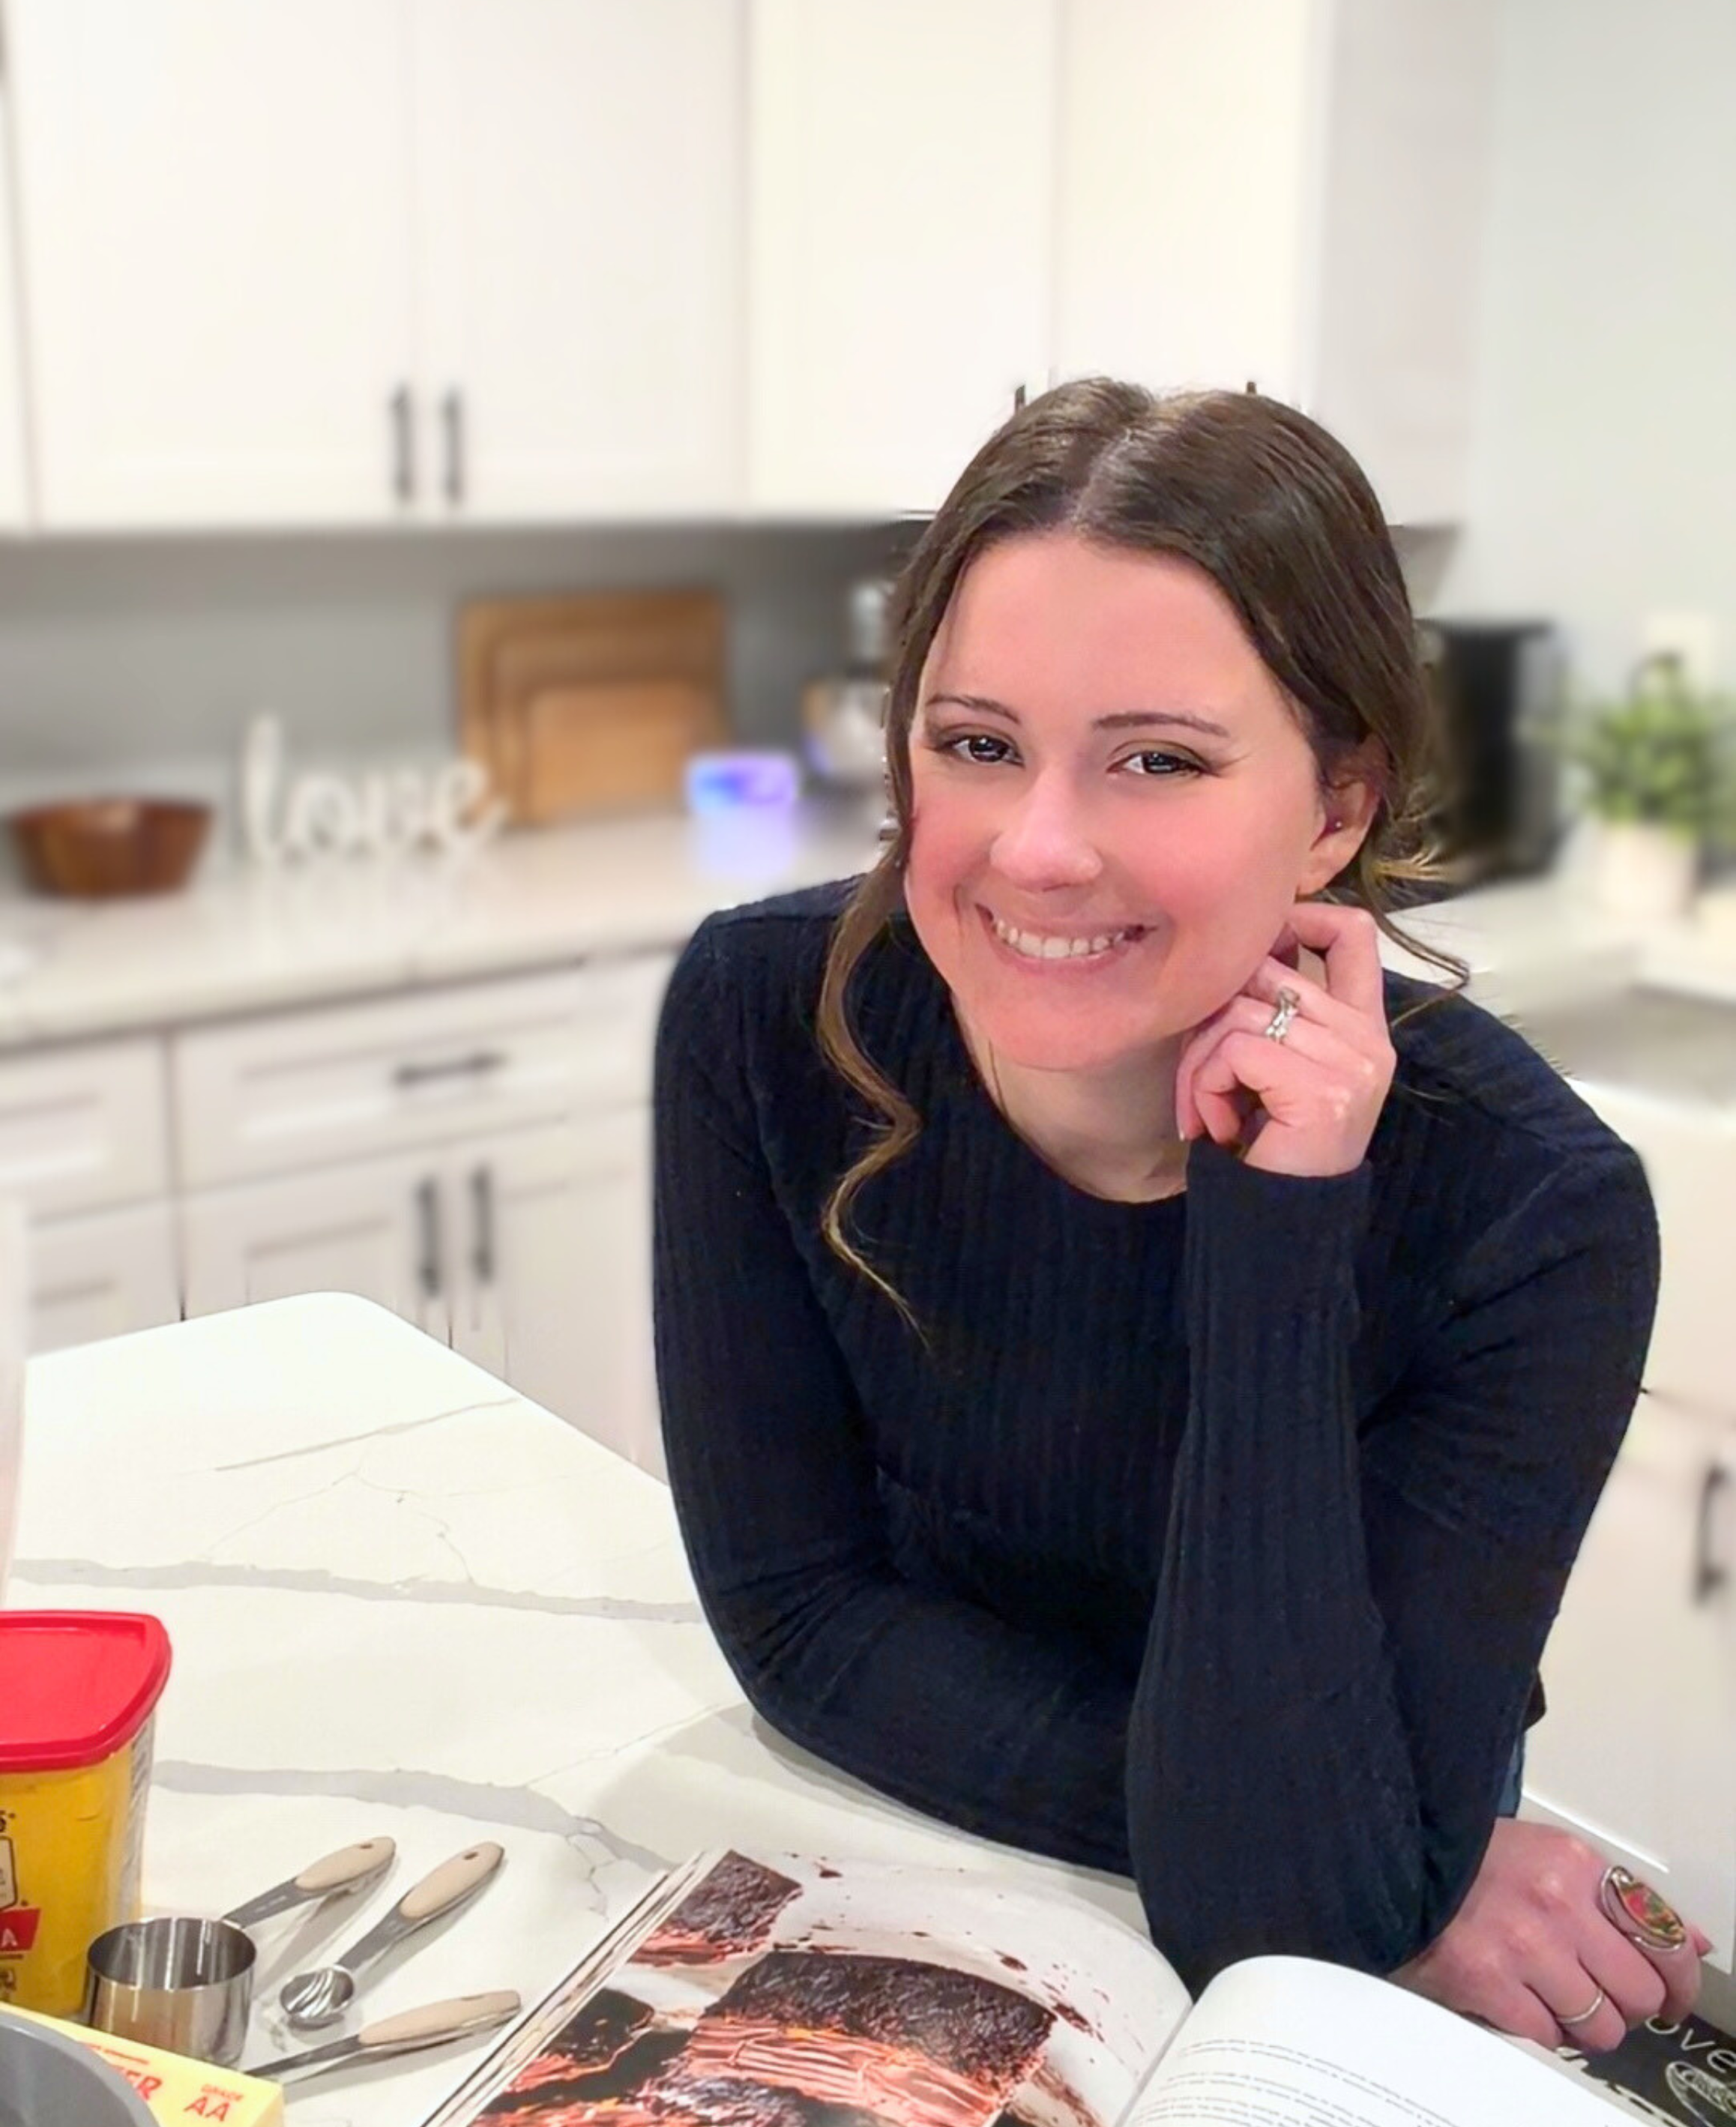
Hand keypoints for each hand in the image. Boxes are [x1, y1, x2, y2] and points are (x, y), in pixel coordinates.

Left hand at [1174, 902, 1395, 1177]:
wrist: (1282, 1226)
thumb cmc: (1267, 1148)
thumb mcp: (1276, 1071)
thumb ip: (1273, 1014)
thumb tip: (1228, 956)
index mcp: (1364, 1028)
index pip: (1354, 933)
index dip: (1303, 916)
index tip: (1257, 943)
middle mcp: (1366, 1039)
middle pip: (1267, 970)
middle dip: (1210, 1016)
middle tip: (1198, 1073)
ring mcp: (1350, 1061)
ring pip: (1237, 1011)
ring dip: (1198, 1063)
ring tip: (1206, 1109)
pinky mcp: (1320, 1086)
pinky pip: (1232, 1049)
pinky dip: (1204, 1086)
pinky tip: (1215, 1125)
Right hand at [1395, 1820, 1711, 2052]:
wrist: (1390, 1864)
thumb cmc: (1466, 1860)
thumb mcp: (1547, 1857)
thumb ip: (1617, 1898)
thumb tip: (1689, 1940)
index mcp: (1572, 1862)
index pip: (1660, 1933)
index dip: (1678, 1978)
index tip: (1673, 1994)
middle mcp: (1555, 1903)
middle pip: (1637, 1991)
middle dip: (1626, 2004)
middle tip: (1606, 1997)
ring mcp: (1522, 1947)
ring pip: (1600, 2025)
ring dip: (1584, 2023)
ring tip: (1556, 1999)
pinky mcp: (1488, 1985)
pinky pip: (1549, 2036)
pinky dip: (1541, 2028)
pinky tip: (1520, 1999)